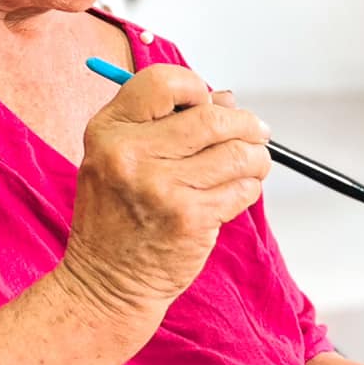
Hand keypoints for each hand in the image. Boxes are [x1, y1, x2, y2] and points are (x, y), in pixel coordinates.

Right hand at [59, 65, 271, 315]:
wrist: (107, 282)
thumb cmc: (117, 216)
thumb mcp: (119, 158)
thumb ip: (165, 124)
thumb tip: (225, 99)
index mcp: (109, 131)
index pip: (163, 82)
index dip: (196, 88)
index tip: (210, 103)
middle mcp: (131, 155)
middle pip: (212, 118)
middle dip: (245, 123)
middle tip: (256, 131)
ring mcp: (162, 188)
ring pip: (237, 153)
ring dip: (256, 156)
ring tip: (253, 162)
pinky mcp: (190, 218)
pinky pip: (242, 188)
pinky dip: (249, 186)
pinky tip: (235, 192)